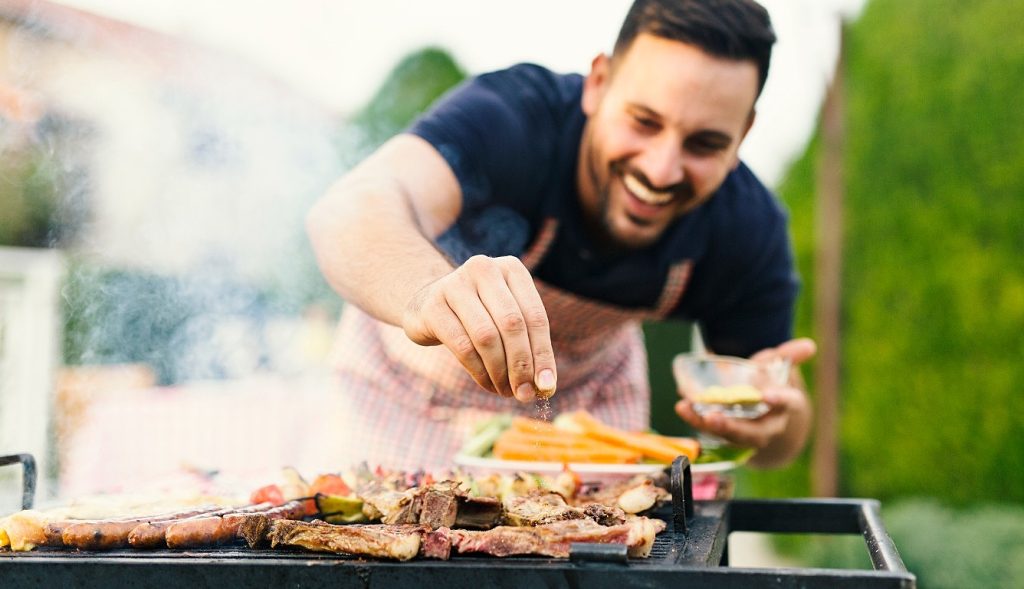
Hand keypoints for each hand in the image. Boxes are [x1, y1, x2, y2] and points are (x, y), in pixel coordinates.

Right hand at [401, 255, 556, 401]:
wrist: (427, 304)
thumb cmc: (479, 315)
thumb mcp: (506, 320)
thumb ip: (528, 346)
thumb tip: (545, 386)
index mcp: (511, 268)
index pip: (535, 316)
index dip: (543, 354)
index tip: (547, 386)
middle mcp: (484, 268)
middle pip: (512, 325)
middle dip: (521, 365)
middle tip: (524, 394)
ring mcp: (455, 284)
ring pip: (487, 337)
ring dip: (499, 372)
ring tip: (505, 391)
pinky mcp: (432, 306)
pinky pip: (463, 346)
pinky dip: (479, 371)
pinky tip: (487, 383)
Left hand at [674, 338, 815, 466]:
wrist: (767, 414)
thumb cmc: (772, 385)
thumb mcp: (780, 368)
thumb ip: (789, 356)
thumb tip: (809, 345)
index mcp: (786, 406)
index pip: (788, 403)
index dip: (779, 399)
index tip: (767, 395)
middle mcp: (768, 425)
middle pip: (752, 432)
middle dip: (732, 427)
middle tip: (713, 417)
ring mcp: (747, 434)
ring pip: (728, 435)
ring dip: (705, 424)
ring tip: (685, 408)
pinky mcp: (727, 434)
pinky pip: (712, 430)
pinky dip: (696, 418)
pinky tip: (682, 406)